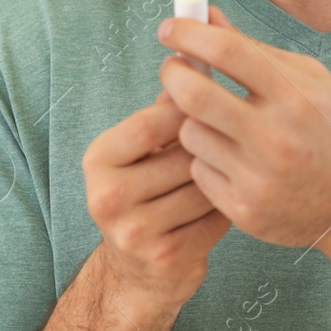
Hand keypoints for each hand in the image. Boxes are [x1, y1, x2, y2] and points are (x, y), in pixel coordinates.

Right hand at [82, 91, 230, 313]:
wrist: (138, 273)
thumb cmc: (147, 194)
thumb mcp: (142, 151)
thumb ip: (165, 109)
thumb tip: (196, 56)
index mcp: (99, 159)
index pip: (154, 121)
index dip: (191, 109)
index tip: (214, 100)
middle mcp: (107, 196)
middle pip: (185, 154)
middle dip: (212, 146)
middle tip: (232, 140)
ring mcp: (134, 232)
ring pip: (204, 186)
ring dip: (225, 177)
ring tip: (230, 171)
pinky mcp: (166, 258)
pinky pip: (216, 219)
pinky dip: (227, 208)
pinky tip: (228, 202)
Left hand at [156, 7, 330, 249]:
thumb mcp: (311, 81)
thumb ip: (256, 49)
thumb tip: (208, 16)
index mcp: (296, 96)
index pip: (227, 51)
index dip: (188, 33)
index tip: (170, 28)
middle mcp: (276, 137)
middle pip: (193, 94)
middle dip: (172, 73)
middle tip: (173, 68)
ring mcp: (258, 178)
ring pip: (189, 134)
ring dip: (193, 122)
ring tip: (217, 123)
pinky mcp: (244, 210)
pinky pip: (198, 171)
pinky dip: (207, 160)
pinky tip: (232, 160)